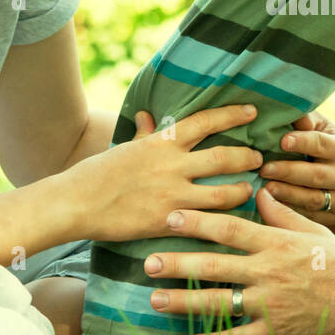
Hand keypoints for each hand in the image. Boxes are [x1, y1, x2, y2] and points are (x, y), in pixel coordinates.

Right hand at [68, 103, 263, 243]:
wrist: (75, 203)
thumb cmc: (96, 174)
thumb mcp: (123, 149)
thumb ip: (143, 134)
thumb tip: (145, 115)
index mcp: (161, 143)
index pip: (205, 121)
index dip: (232, 115)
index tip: (252, 111)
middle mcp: (171, 166)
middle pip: (223, 157)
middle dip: (247, 157)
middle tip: (260, 157)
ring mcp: (172, 195)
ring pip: (222, 192)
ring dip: (241, 190)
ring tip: (250, 189)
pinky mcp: (167, 222)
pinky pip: (204, 221)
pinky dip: (221, 220)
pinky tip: (232, 221)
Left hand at [143, 187, 334, 334]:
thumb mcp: (315, 234)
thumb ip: (284, 215)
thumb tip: (260, 191)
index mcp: (277, 244)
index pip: (230, 229)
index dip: (198, 222)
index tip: (170, 216)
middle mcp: (269, 272)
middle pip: (214, 264)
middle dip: (178, 262)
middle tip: (148, 261)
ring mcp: (269, 304)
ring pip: (218, 302)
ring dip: (183, 301)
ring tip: (155, 299)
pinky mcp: (274, 333)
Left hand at [258, 111, 334, 228]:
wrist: (334, 179)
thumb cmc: (317, 145)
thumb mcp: (316, 128)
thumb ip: (306, 120)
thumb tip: (299, 118)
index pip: (322, 144)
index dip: (302, 142)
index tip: (281, 141)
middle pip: (316, 175)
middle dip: (288, 171)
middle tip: (264, 168)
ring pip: (312, 200)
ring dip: (286, 194)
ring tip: (264, 188)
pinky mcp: (333, 218)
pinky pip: (309, 217)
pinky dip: (288, 212)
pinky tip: (270, 205)